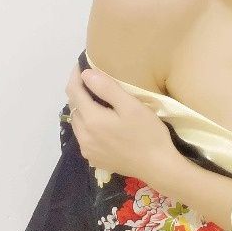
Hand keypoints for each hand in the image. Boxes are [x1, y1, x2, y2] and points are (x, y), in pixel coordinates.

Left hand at [64, 62, 176, 184]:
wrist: (157, 166)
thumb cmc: (148, 133)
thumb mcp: (131, 106)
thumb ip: (107, 89)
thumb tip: (85, 74)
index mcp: (92, 120)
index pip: (74, 92)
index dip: (75, 76)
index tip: (81, 64)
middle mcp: (83, 136)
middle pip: (73, 108)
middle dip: (78, 91)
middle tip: (91, 80)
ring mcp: (88, 150)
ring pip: (77, 123)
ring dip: (82, 109)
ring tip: (95, 99)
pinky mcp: (94, 159)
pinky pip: (83, 137)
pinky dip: (87, 125)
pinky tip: (101, 123)